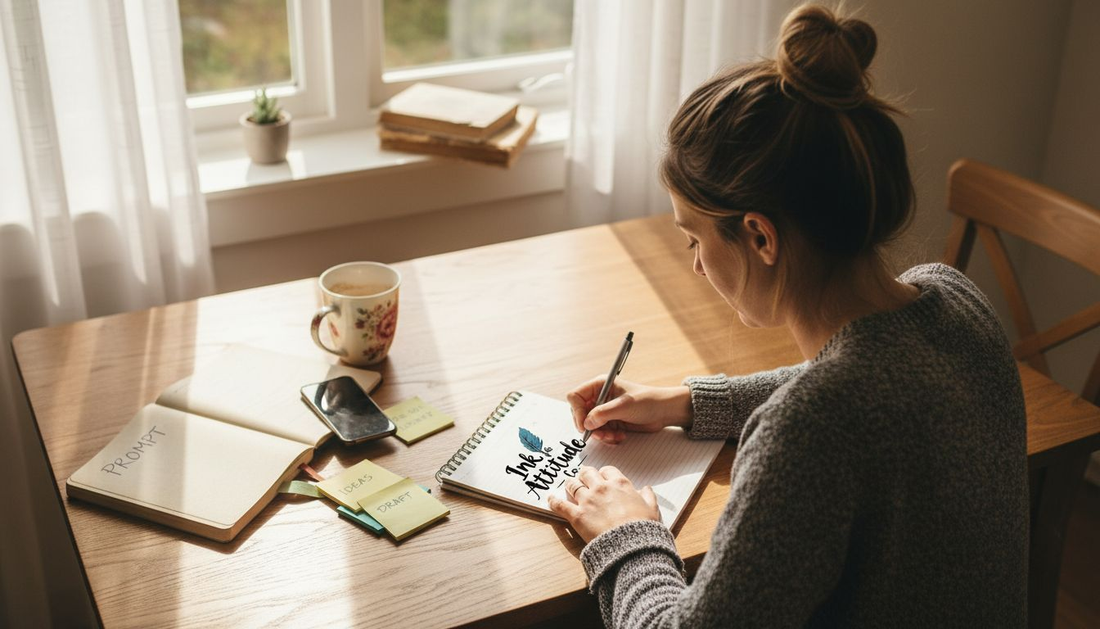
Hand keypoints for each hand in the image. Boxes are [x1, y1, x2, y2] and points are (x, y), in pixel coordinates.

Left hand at [547, 465, 659, 541]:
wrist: (632, 546)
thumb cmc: (643, 529)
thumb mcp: (652, 510)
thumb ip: (648, 497)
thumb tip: (646, 489)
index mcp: (620, 484)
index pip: (607, 471)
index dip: (603, 474)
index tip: (602, 479)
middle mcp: (602, 488)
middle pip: (587, 473)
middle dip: (584, 476)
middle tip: (583, 480)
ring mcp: (587, 501)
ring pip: (572, 485)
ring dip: (570, 485)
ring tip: (568, 486)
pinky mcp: (576, 516)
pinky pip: (560, 504)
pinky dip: (553, 501)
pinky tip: (550, 499)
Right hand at [567, 377, 692, 443]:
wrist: (664, 412)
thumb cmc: (647, 401)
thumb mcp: (624, 406)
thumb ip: (603, 414)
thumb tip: (586, 423)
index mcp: (600, 385)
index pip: (576, 396)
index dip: (577, 411)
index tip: (584, 425)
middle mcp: (599, 397)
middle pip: (580, 413)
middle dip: (590, 426)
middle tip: (600, 433)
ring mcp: (605, 410)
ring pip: (590, 426)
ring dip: (600, 434)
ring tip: (613, 435)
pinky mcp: (611, 421)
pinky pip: (600, 432)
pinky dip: (608, 437)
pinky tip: (620, 435)